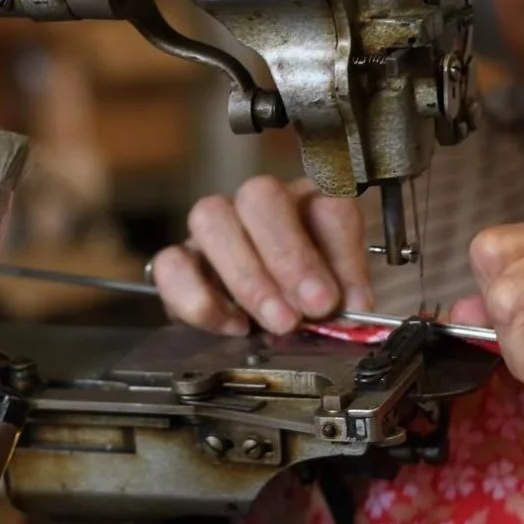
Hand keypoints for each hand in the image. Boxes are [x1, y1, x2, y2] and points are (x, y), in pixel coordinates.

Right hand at [150, 175, 373, 334]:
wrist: (255, 320)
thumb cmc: (300, 299)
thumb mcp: (334, 298)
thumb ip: (344, 297)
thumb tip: (354, 307)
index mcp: (308, 204)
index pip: (326, 204)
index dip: (341, 252)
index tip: (347, 301)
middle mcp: (259, 205)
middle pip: (261, 197)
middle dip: (289, 257)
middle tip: (312, 308)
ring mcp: (214, 228)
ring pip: (211, 218)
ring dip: (248, 277)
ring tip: (277, 321)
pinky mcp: (179, 260)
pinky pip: (170, 263)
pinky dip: (200, 298)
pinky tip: (232, 325)